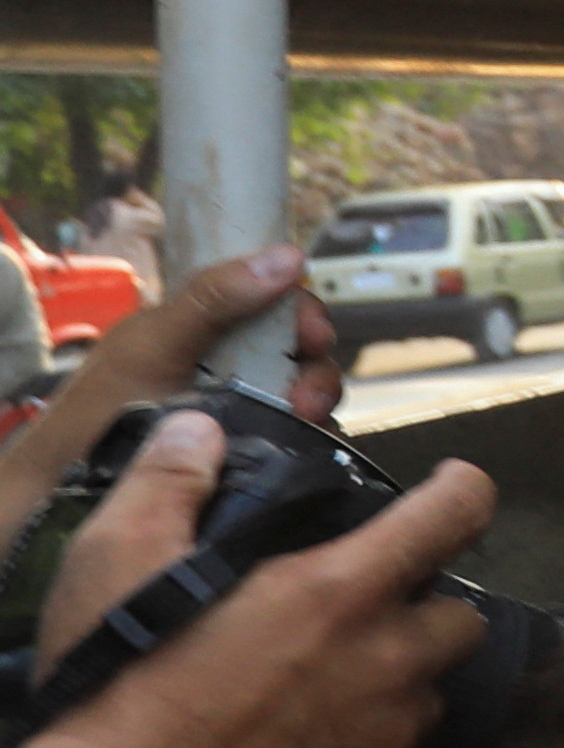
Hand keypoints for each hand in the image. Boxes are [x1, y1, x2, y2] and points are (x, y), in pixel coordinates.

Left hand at [0, 244, 343, 552]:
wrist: (63, 491)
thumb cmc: (100, 411)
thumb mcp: (153, 344)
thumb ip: (212, 299)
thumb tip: (288, 256)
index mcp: (206, 330)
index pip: (276, 304)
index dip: (302, 313)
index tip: (311, 334)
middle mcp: (229, 369)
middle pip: (301, 354)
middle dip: (315, 370)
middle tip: (306, 398)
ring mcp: (242, 416)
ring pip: (307, 398)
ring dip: (316, 407)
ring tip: (302, 425)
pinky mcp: (250, 460)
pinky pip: (300, 444)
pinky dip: (312, 444)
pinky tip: (305, 453)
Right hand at [21, 410, 493, 747]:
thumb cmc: (122, 687)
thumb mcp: (122, 560)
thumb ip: (170, 484)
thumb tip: (199, 433)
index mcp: (342, 590)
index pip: (453, 513)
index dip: (462, 491)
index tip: (452, 487)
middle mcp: (388, 659)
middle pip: (461, 615)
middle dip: (427, 607)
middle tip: (365, 611)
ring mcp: (387, 733)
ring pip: (431, 690)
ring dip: (398, 678)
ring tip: (327, 681)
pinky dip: (368, 743)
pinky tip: (306, 742)